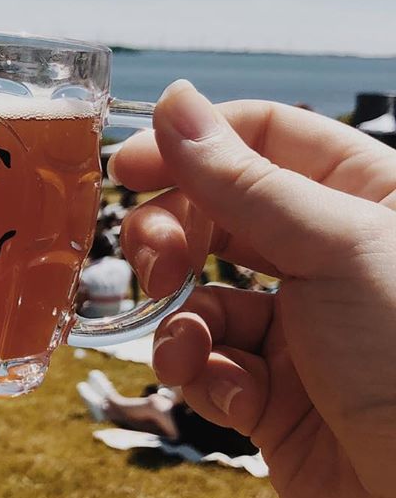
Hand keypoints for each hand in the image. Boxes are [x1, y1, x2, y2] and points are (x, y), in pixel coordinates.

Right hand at [111, 81, 395, 497]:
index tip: (130, 168)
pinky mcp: (272, 397)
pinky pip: (208, 364)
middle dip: (174, 235)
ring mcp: (301, 330)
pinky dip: (202, 376)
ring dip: (181, 320)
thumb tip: (171, 100)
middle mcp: (332, 261)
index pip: (265, 138)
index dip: (193, 144)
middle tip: (155, 261)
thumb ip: (241, 176)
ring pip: (201, 295)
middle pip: (220, 213)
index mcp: (368, 201)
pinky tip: (229, 397)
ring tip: (194, 351)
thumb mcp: (333, 248)